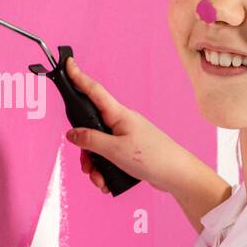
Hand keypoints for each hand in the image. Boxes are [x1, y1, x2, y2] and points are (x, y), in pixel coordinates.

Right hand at [61, 55, 189, 195]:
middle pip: (91, 129)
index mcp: (118, 115)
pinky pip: (109, 158)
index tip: (69, 63)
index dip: (79, 77)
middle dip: (85, 149)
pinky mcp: (130, 151)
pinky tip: (107, 182)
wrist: (177, 175)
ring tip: (100, 180)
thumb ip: (90, 140)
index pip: (94, 91)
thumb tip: (72, 134)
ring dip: (95, 166)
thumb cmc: (152, 157)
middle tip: (86, 165)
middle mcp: (121, 123)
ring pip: (99, 148)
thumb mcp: (114, 150)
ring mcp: (126, 137)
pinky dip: (105, 171)